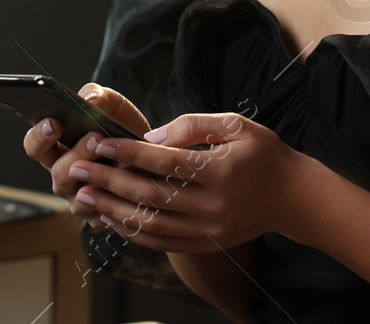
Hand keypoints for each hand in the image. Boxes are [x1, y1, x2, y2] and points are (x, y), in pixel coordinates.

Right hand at [21, 82, 149, 223]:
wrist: (152, 156)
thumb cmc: (123, 129)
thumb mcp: (113, 106)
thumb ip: (99, 96)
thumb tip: (91, 99)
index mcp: (56, 147)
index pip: (34, 145)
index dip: (40, 136)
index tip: (53, 122)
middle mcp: (63, 174)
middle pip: (56, 171)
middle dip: (75, 154)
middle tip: (93, 137)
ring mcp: (79, 198)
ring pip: (78, 192)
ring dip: (96, 173)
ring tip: (116, 156)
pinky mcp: (99, 215)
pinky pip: (101, 209)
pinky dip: (115, 193)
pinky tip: (128, 179)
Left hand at [70, 111, 306, 253]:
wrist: (292, 196)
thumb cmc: (262, 153)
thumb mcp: (235, 125)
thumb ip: (193, 125)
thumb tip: (151, 135)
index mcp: (221, 171)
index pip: (164, 162)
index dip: (128, 152)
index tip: (99, 142)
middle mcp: (214, 205)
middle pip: (151, 196)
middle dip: (110, 180)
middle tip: (78, 168)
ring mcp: (209, 229)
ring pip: (152, 224)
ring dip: (114, 209)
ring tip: (86, 193)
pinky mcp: (206, 243)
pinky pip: (162, 242)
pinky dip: (133, 231)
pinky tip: (112, 217)